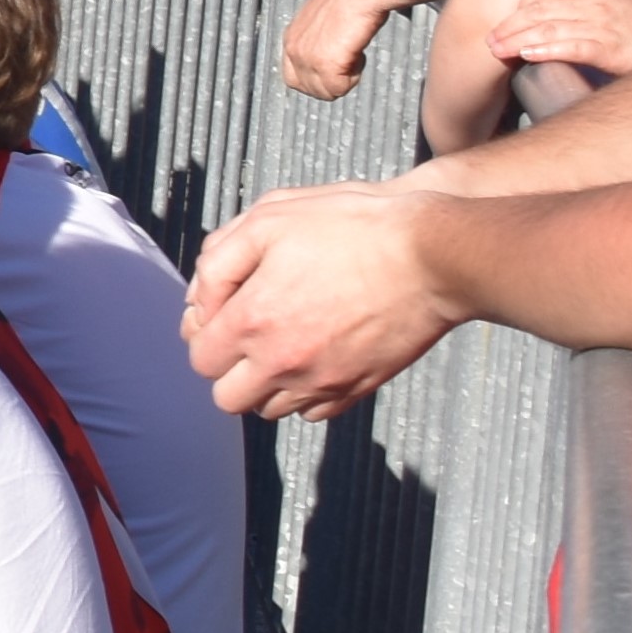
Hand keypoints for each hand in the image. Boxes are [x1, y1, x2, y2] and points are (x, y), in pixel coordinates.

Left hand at [182, 183, 459, 416]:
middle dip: (229, 369)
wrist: (432, 254)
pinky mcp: (358, 389)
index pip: (200, 358)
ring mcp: (323, 381)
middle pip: (228, 397)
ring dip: (266, 385)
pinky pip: (313, 413)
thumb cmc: (353, 228)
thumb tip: (199, 301)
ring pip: (269, 410)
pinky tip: (316, 357)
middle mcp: (282, 362)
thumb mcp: (269, 219)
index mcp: (253, 320)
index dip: (205, 334)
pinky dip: (306, 393)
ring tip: (284, 344)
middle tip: (249, 336)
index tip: (224, 314)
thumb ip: (218, 262)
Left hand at [279, 0, 386, 99]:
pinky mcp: (323, 64)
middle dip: (331, 82)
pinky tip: (357, 53)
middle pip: (308, 89)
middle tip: (348, 61)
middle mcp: (293, 48)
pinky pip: (339, 88)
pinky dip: (354, 76)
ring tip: (353, 53)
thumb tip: (331, 54)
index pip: (293, 77)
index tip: (335, 68)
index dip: (317, 78)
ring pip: (324, 92)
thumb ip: (319, 40)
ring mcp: (306, 57)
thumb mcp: (325, 20)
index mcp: (292, 36)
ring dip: (344, 78)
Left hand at [488, 0, 631, 78]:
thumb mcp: (612, 6)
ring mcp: (603, 25)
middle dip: (509, 24)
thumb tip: (551, 20)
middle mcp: (594, 3)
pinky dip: (547, 49)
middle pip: (539, 9)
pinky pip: (573, 45)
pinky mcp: (612, 49)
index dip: (520, 5)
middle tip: (489, 41)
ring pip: (549, 27)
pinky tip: (528, 55)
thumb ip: (583, 7)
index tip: (506, 22)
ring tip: (498, 50)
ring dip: (518, 38)